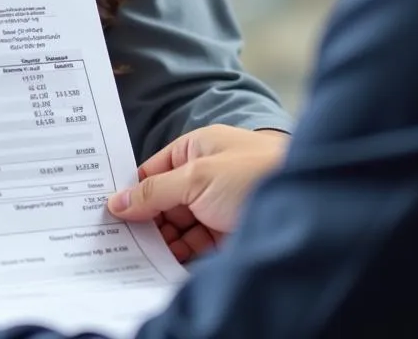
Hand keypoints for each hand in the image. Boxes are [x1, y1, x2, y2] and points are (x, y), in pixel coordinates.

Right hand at [107, 125, 287, 261]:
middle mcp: (205, 176)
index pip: (152, 170)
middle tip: (114, 243)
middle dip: (143, 221)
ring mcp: (217, 206)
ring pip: (178, 227)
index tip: (106, 215)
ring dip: (160, 242)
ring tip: (134, 259)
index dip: (131, 192)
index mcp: (196, 149)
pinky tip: (162, 267)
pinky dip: (180, 257)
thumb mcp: (197, 178)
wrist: (312, 206)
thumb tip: (118, 200)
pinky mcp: (229, 235)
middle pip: (163, 201)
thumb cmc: (257, 175)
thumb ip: (155, 191)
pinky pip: (196, 247)